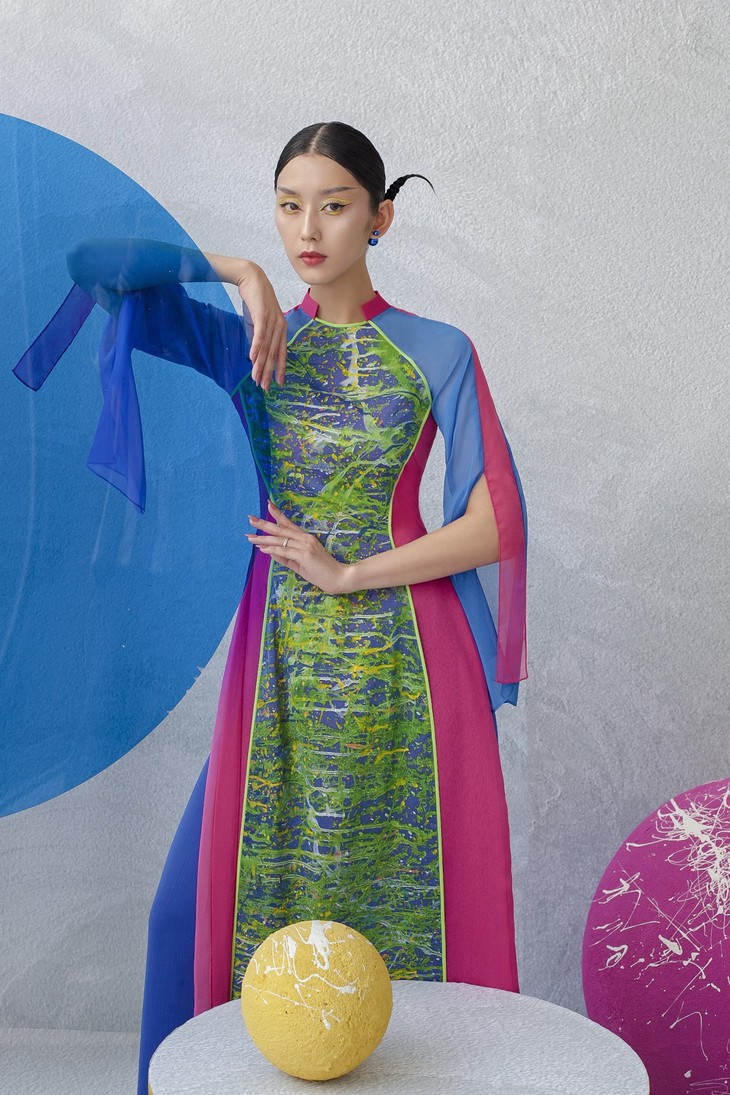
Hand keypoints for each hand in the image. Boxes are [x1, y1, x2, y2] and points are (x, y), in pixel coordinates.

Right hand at [236, 262, 286, 390]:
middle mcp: (279, 326)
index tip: (278, 383)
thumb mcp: (259, 321)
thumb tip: (256, 353)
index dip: (280, 369)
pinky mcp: (262, 315)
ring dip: (260, 364)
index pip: (281, 353)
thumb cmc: (256, 300)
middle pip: (274, 354)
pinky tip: (252, 359)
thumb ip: (260, 336)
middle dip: (269, 372)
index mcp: (281, 328)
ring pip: (266, 347)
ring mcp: (272, 321)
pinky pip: (260, 335)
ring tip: (256, 377)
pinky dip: (256, 347)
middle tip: (265, 387)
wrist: (252, 278)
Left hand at [245, 501, 349, 594]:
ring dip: (263, 539)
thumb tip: (270, 551)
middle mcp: (305, 538)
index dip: (277, 514)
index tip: (267, 505)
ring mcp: (305, 545)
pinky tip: (262, 548)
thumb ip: (285, 557)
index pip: (288, 523)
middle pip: (281, 528)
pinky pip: (285, 550)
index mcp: (305, 537)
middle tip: (250, 518)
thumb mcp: (299, 563)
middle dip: (264, 524)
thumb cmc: (321, 572)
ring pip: (280, 539)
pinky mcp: (305, 555)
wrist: (338, 578)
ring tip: (250, 537)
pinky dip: (273, 549)